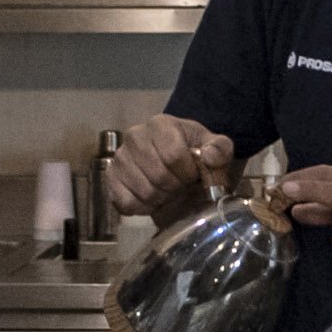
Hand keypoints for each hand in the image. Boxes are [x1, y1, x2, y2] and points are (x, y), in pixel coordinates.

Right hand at [111, 115, 233, 223]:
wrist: (174, 166)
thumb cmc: (195, 155)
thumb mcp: (216, 148)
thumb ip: (220, 149)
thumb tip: (208, 156)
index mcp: (161, 124)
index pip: (173, 155)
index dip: (188, 172)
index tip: (193, 175)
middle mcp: (135, 136)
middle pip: (158, 175)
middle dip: (176, 187)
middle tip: (180, 186)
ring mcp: (119, 158)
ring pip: (144, 191)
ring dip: (161, 198)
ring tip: (167, 191)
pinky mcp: (111, 179)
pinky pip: (126, 202)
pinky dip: (142, 207)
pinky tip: (151, 199)